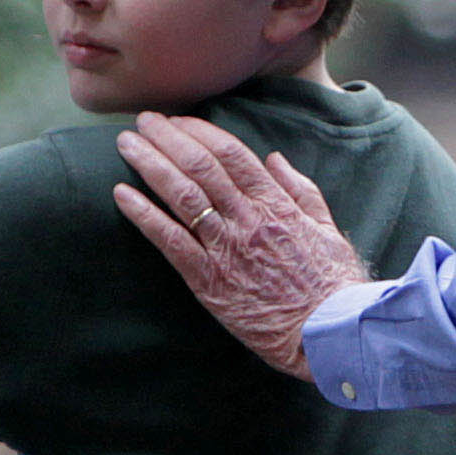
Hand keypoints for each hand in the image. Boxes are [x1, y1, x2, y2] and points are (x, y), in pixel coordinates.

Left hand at [111, 112, 364, 382]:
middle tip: (144, 121)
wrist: (329, 333)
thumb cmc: (333, 285)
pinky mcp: (209, 281)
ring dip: (151, 164)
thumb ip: (300, 189)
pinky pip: (171, 241)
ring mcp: (227, 249)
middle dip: (168, 138)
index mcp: (276, 205)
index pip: (232, 154)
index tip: (179, 121)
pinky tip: (122, 194)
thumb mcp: (327, 228)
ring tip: (127, 144)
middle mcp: (248, 220)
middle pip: (201, 166)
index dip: (200, 131)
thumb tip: (273, 159)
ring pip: (183, 195)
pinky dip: (144, 215)